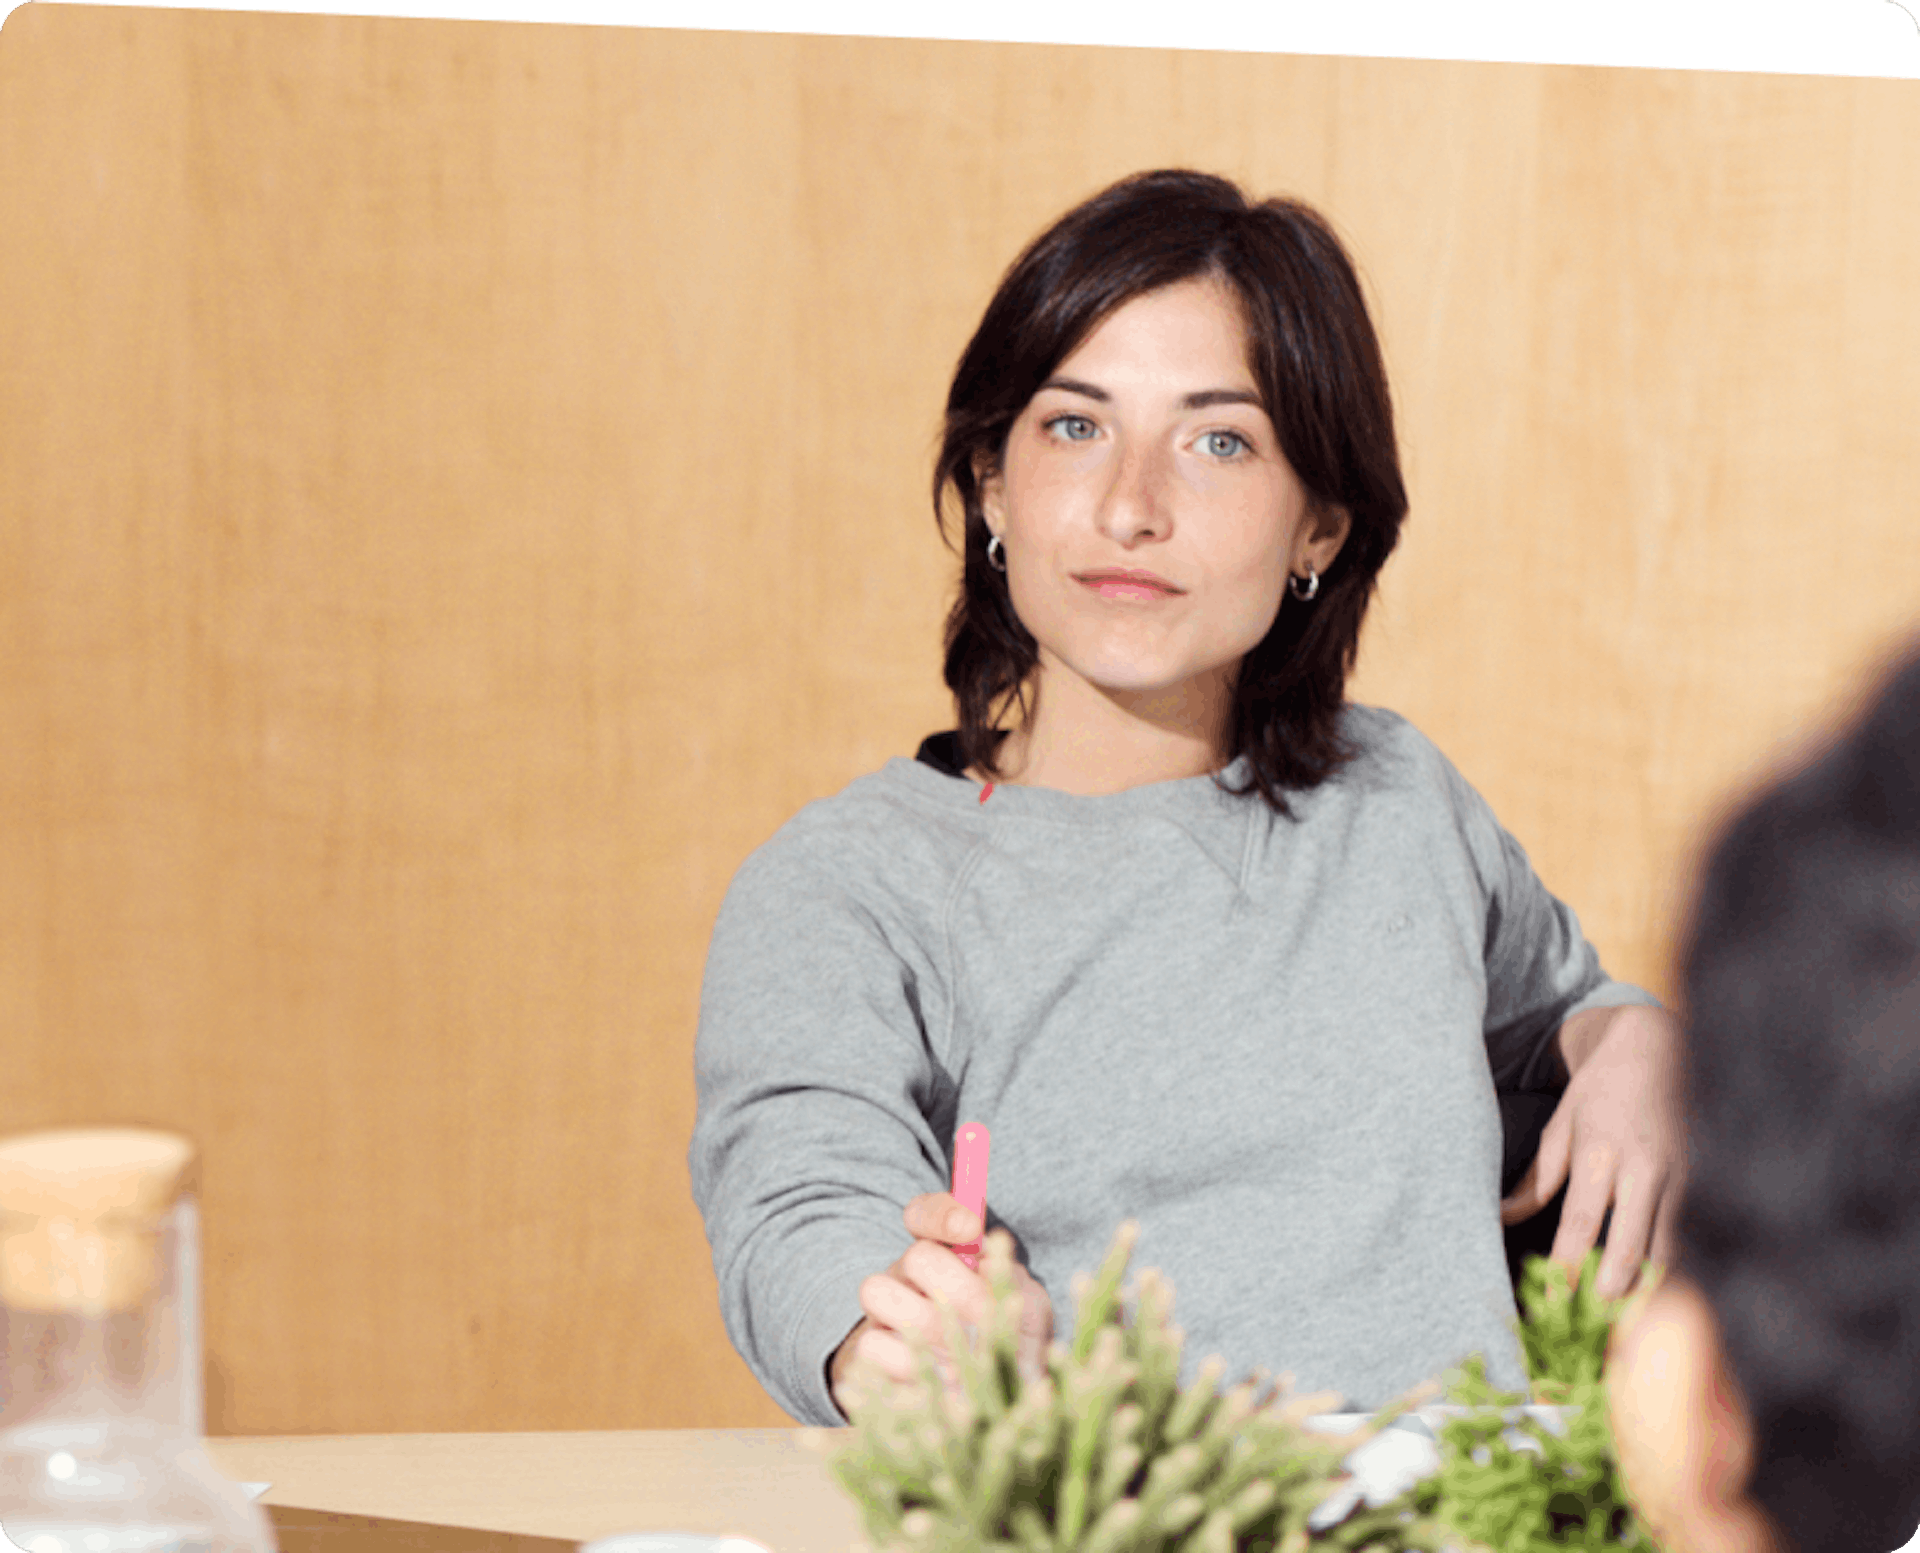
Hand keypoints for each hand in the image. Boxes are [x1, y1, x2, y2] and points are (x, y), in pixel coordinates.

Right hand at [829, 1193, 1053, 1417]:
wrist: (980, 1398)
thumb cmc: (1006, 1341)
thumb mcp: (1024, 1310)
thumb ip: (1014, 1286)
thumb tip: (1001, 1264)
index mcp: (949, 1253)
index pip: (930, 1213)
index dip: (945, 1215)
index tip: (971, 1227)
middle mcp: (911, 1273)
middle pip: (915, 1255)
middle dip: (956, 1287)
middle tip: (985, 1318)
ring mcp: (884, 1311)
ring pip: (876, 1289)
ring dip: (923, 1323)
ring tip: (960, 1358)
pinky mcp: (866, 1352)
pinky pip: (868, 1345)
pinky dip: (903, 1364)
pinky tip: (938, 1383)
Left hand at [1500, 1005, 1687, 1301]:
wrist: (1655, 1052)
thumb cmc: (1598, 1092)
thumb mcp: (1559, 1127)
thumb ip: (1535, 1179)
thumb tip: (1501, 1217)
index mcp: (1599, 1153)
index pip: (1580, 1224)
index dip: (1566, 1268)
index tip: (1551, 1302)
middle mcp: (1641, 1171)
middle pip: (1630, 1247)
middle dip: (1613, 1292)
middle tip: (1594, 1327)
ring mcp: (1676, 1180)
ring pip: (1665, 1251)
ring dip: (1644, 1290)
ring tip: (1623, 1326)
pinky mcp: (1696, 1186)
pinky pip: (1682, 1240)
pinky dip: (1667, 1270)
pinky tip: (1651, 1296)